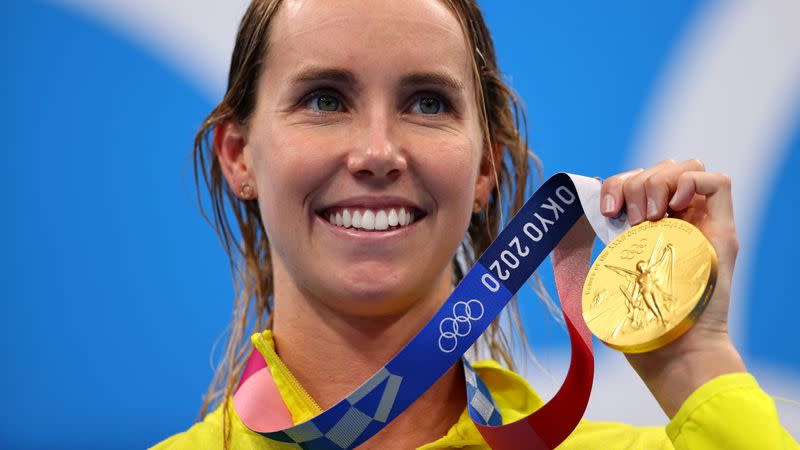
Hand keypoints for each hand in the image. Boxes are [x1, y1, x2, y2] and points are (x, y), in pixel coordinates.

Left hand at [599, 159, 745, 417]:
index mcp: (648, 228)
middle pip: (660, 169)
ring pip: (685, 168)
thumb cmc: (639, 324)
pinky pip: (718, 182)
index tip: (606, 209)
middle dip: (636, 183)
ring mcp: (702, 225)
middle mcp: (678, 222)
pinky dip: (692, 182)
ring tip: (649, 217)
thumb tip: (570, 228)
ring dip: (658, 183)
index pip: (637, 181)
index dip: (618, 184)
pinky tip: (673, 207)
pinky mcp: (724, 231)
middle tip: (631, 219)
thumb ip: (602, 248)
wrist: (673, 351)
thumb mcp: (609, 276)